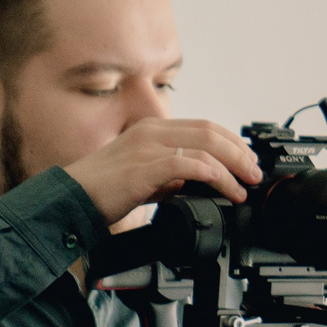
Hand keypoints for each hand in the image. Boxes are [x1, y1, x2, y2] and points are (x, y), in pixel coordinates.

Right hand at [66, 119, 261, 225]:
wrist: (71, 199)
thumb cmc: (107, 188)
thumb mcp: (149, 173)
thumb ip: (176, 172)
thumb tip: (207, 180)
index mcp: (155, 129)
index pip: (206, 127)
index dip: (235, 143)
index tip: (251, 162)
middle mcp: (152, 132)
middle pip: (212, 134)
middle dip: (241, 156)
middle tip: (255, 177)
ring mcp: (146, 148)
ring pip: (204, 149)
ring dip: (231, 171)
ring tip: (242, 190)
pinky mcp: (142, 169)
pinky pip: (184, 165)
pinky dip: (210, 175)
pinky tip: (222, 186)